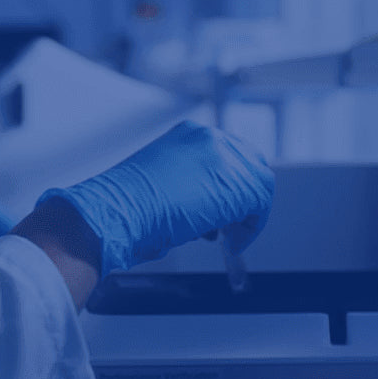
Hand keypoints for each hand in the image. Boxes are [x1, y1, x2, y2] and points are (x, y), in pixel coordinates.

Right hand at [37, 121, 273, 275]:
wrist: (117, 212)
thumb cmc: (126, 207)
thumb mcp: (159, 184)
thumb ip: (188, 186)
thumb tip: (205, 208)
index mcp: (189, 134)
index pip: (228, 154)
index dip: (231, 184)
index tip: (225, 207)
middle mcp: (210, 138)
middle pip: (250, 163)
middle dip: (244, 196)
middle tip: (232, 224)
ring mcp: (226, 158)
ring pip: (258, 184)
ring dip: (247, 214)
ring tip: (227, 236)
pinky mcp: (237, 183)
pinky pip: (260, 206)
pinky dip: (250, 229)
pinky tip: (231, 244)